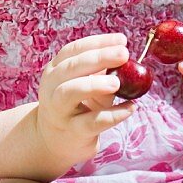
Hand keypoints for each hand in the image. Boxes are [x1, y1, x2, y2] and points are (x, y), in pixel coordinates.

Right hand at [33, 33, 135, 176]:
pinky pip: (91, 122)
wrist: (53, 142)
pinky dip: (112, 114)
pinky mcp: (71, 132)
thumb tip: (126, 58)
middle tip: (124, 54)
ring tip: (117, 83)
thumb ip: (101, 73)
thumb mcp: (85, 86)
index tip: (122, 40)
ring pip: (70, 91)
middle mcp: (52, 87)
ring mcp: (59, 111)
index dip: (98, 43)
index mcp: (55, 70)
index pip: (74, 50)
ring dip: (94, 84)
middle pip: (71, 67)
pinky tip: (130, 108)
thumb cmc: (76, 107)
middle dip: (99, 58)